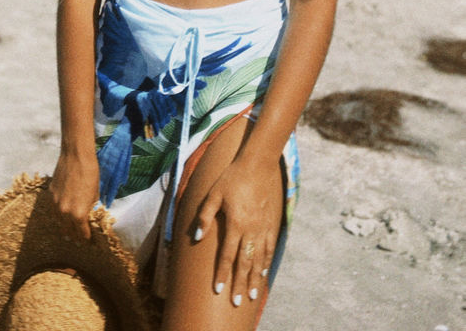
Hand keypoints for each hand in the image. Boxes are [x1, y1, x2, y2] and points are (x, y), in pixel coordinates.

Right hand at [49, 150, 99, 242]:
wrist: (76, 156)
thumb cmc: (90, 174)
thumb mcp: (95, 195)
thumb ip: (89, 208)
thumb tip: (86, 214)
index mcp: (78, 214)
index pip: (82, 233)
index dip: (86, 239)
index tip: (89, 241)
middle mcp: (65, 212)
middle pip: (68, 231)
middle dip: (74, 237)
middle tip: (78, 241)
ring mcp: (55, 204)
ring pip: (58, 222)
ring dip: (64, 228)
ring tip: (68, 233)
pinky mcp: (50, 195)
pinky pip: (53, 211)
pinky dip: (58, 216)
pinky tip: (61, 217)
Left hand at [192, 156, 277, 305]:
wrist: (256, 165)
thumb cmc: (231, 178)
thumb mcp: (213, 194)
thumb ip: (205, 216)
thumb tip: (197, 237)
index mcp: (235, 223)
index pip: (227, 255)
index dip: (223, 274)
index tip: (219, 290)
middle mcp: (250, 229)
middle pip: (244, 262)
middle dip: (240, 283)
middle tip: (237, 302)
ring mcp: (262, 228)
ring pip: (258, 259)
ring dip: (254, 278)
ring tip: (251, 294)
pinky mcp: (270, 224)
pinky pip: (269, 248)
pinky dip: (266, 262)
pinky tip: (263, 272)